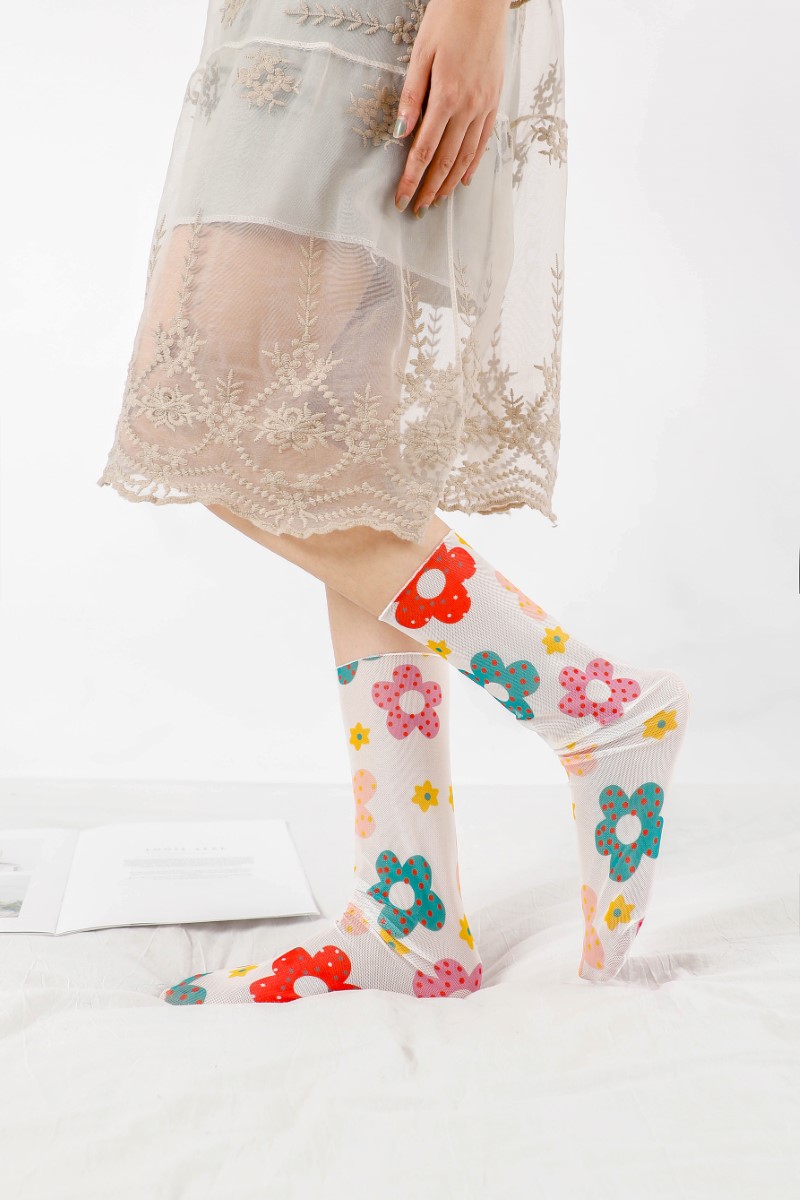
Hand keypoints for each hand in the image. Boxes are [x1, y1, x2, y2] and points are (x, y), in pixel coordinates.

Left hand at [393, 0, 508, 214]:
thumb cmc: (448, 19)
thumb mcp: (421, 53)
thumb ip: (411, 96)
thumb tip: (400, 133)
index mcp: (446, 96)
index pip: (423, 150)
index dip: (412, 179)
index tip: (402, 200)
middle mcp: (469, 107)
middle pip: (445, 160)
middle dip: (430, 189)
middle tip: (417, 209)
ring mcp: (485, 106)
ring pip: (466, 156)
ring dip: (450, 182)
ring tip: (437, 201)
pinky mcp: (495, 101)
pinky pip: (484, 141)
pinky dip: (473, 163)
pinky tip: (464, 179)